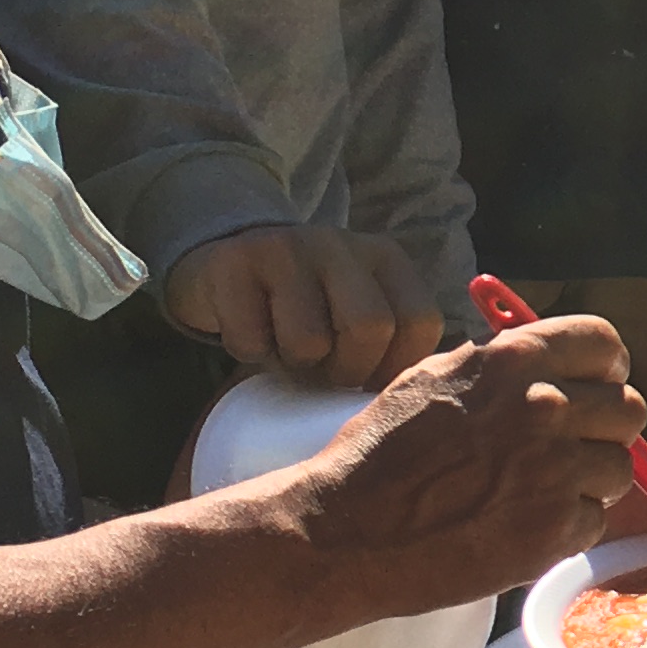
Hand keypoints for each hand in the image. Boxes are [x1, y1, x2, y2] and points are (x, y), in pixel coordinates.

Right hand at [165, 223, 443, 388]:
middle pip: (370, 327)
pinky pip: (252, 341)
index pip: (419, 322)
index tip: (368, 380)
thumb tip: (402, 403)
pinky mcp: (235, 263)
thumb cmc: (306, 306)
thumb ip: (387, 342)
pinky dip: (250, 353)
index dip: (395, 367)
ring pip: (308, 341)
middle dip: (347, 371)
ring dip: (295, 365)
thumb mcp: (355, 309)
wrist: (227, 262)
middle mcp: (340, 243)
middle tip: (324, 373)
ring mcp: (286, 248)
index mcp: (383, 257)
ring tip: (286, 348)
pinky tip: (251, 331)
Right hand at [276, 313, 646, 621]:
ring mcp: (553, 469)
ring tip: (538, 491)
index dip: (606, 367)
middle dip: (605, 428)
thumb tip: (548, 358)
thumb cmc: (379, 454)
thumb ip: (499, 363)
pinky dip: (567, 528)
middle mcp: (543, 406)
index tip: (598, 385)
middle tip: (573, 447)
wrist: (345, 530)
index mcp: (514, 359)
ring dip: (590, 481)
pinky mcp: (553, 528)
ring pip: (621, 468)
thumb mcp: (434, 376)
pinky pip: (594, 519)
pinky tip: (522, 525)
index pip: (604, 343)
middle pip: (628, 408)